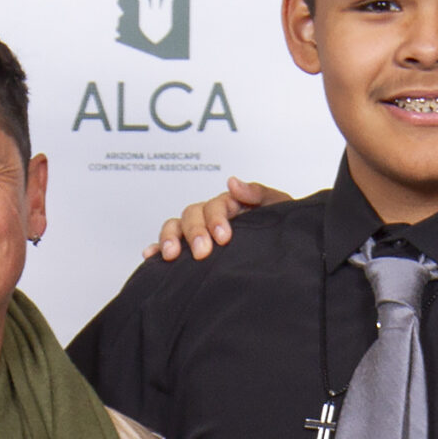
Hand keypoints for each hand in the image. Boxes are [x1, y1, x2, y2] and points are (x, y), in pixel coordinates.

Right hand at [148, 178, 288, 261]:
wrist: (286, 256)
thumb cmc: (280, 229)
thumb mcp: (278, 206)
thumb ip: (257, 192)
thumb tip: (233, 182)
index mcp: (229, 206)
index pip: (215, 206)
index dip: (216, 219)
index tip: (224, 238)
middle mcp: (210, 217)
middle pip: (192, 215)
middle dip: (195, 233)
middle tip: (202, 253)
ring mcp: (198, 234)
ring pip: (176, 227)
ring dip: (170, 238)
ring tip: (172, 255)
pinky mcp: (190, 251)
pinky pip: (169, 246)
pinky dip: (157, 248)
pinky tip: (151, 256)